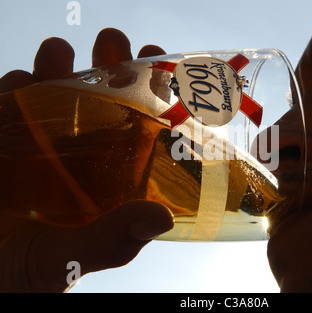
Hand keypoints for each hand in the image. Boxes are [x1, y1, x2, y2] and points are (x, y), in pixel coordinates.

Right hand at [0, 28, 173, 291]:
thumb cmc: (22, 277)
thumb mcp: (70, 258)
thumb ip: (111, 240)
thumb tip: (162, 218)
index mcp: (106, 179)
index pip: (137, 130)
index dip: (152, 98)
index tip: (165, 68)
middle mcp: (76, 158)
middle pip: (99, 103)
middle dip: (108, 67)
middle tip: (115, 42)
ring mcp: (35, 148)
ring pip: (52, 97)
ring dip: (58, 68)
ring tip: (61, 50)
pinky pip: (5, 107)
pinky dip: (13, 89)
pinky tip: (22, 78)